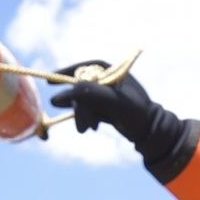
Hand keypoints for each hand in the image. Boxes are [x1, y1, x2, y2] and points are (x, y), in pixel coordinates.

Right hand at [48, 61, 163, 144]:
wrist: (151, 131)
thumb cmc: (135, 112)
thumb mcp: (112, 102)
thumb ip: (88, 95)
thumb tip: (58, 96)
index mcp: (111, 71)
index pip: (83, 69)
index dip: (64, 74)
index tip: (49, 82)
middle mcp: (108, 79)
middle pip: (81, 88)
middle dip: (78, 107)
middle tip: (80, 126)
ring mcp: (106, 94)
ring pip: (83, 101)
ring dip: (82, 114)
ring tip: (85, 129)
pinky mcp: (106, 107)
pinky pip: (88, 110)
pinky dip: (88, 119)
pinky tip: (92, 128)